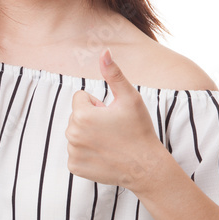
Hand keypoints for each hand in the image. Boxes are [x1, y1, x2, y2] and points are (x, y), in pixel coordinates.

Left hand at [65, 49, 168, 193]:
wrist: (146, 167)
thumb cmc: (139, 130)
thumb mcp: (130, 98)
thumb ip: (114, 74)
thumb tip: (104, 52)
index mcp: (82, 115)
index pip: (81, 98)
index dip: (98, 105)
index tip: (111, 115)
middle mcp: (72, 134)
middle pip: (77, 116)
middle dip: (92, 119)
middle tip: (113, 130)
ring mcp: (72, 152)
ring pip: (76, 134)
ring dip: (89, 135)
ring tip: (110, 143)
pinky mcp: (74, 167)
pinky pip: (75, 152)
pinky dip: (86, 153)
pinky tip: (104, 156)